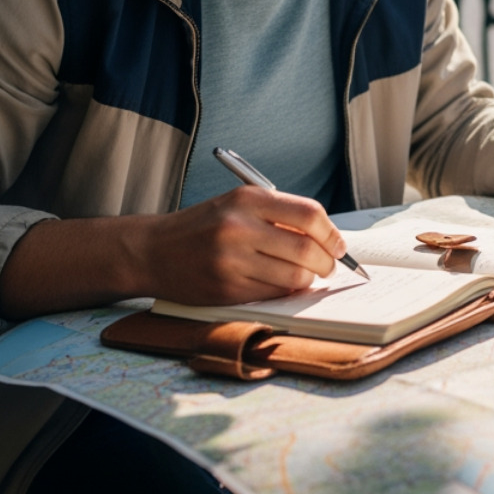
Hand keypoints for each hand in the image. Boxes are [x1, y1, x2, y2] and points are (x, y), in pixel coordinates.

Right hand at [141, 186, 346, 304]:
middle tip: (329, 266)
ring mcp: (231, 260)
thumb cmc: (205, 226)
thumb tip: (329, 239)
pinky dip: (285, 291)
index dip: (332, 234)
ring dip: (307, 279)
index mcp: (247, 199)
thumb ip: (281, 215)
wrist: (154, 250)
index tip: (339, 245)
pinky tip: (280, 284)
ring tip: (304, 275)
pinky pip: (274, 294)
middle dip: (327, 262)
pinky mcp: (226, 289)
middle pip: (307, 249)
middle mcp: (239, 227)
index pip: (310, 215)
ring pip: (294, 276)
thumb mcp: (239, 204)